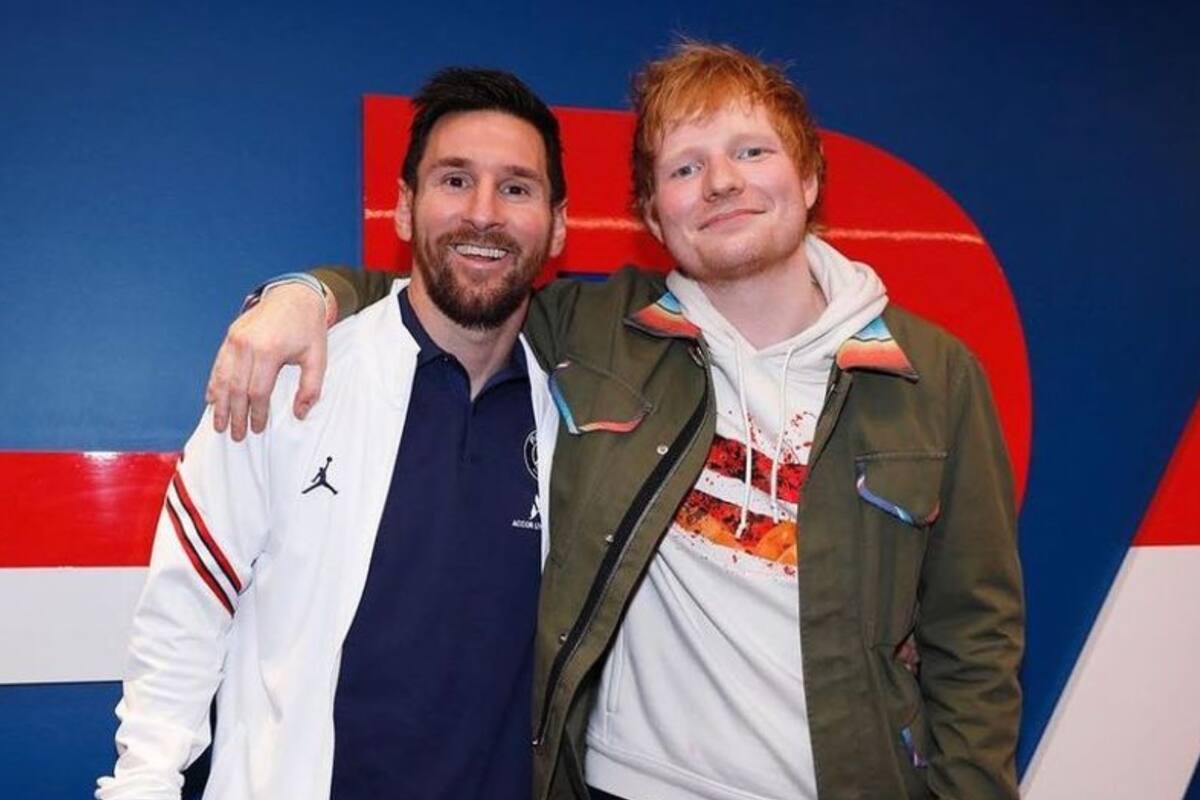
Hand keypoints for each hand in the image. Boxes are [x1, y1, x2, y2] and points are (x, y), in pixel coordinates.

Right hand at [205, 282, 333, 440]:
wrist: (295, 296)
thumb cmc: (308, 329)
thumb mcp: (318, 358)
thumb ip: (310, 388)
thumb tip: (300, 414)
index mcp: (268, 351)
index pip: (257, 392)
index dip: (256, 413)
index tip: (257, 428)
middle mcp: (246, 345)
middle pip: (236, 389)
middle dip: (235, 415)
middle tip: (235, 435)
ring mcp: (235, 339)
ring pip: (222, 378)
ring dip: (220, 404)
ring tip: (219, 424)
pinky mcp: (230, 336)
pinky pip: (218, 365)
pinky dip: (214, 384)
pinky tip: (212, 400)